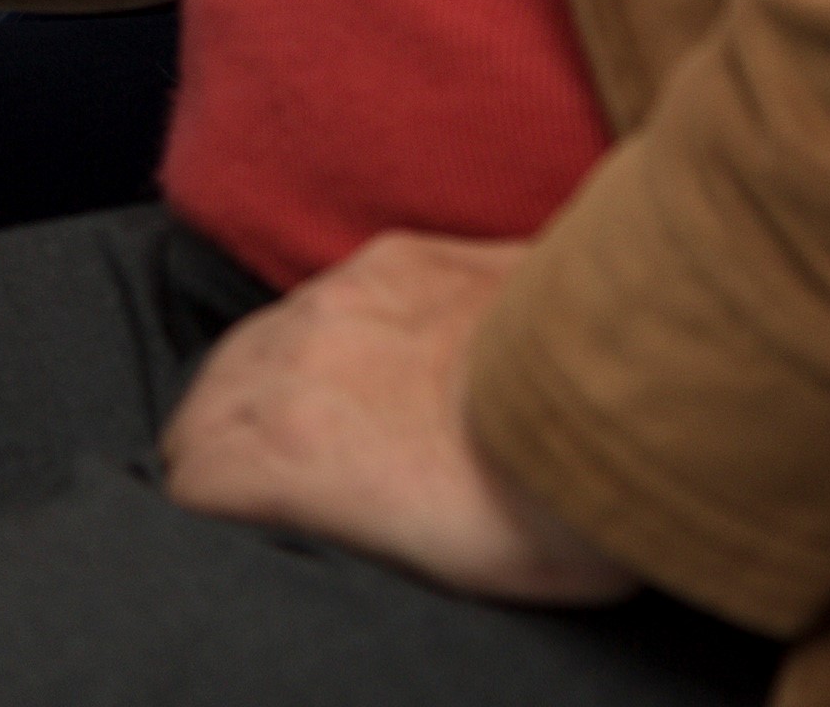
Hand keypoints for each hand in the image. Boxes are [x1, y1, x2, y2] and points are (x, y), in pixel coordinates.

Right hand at [161, 234, 636, 605]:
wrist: (637, 395)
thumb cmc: (550, 510)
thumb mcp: (434, 573)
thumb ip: (344, 531)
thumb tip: (330, 531)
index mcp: (291, 450)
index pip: (192, 476)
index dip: (208, 510)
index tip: (232, 528)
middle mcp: (297, 360)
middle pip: (203, 401)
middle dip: (214, 444)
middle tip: (247, 484)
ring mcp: (346, 297)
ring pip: (251, 340)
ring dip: (255, 383)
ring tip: (289, 421)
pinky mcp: (400, 256)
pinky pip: (319, 294)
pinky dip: (316, 332)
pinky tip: (355, 354)